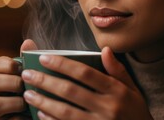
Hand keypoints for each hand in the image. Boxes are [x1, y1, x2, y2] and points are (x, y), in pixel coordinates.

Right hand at [0, 39, 37, 119]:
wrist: (35, 114)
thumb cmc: (33, 91)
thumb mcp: (33, 75)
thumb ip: (29, 60)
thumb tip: (27, 42)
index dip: (8, 64)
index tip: (22, 67)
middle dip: (13, 82)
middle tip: (27, 86)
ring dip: (16, 102)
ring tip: (28, 103)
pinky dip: (19, 117)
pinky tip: (28, 115)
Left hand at [21, 47, 152, 119]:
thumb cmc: (135, 111)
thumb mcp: (132, 89)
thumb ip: (118, 70)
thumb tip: (105, 49)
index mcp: (116, 91)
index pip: (85, 73)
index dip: (63, 64)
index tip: (45, 58)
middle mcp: (107, 107)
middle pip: (71, 91)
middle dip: (46, 81)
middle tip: (28, 74)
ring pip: (65, 111)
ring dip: (44, 101)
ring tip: (28, 93)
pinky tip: (40, 113)